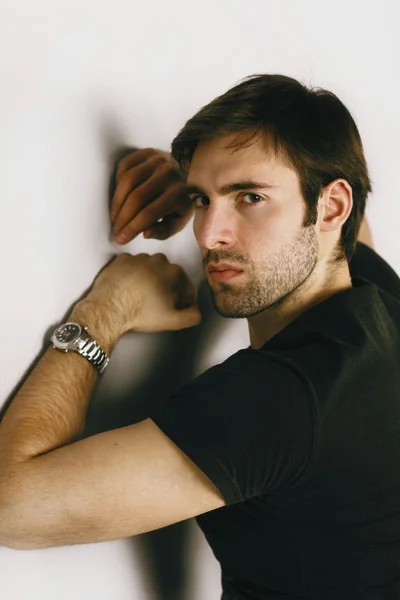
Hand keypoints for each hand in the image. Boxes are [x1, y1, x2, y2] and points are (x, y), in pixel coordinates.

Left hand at [86, 252, 200, 333]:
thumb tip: (196, 311)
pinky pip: (131, 265)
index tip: (178, 307)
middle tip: (158, 302)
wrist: (109, 309)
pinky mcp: (120, 260)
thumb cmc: (140, 313)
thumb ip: (192, 316)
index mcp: (173, 271)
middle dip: (166, 286)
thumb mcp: (172, 320)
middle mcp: (156, 259)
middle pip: (168, 274)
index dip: (184, 298)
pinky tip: (129, 287)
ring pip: (149, 268)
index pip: (185, 284)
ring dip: (149, 278)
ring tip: (142, 295)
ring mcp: (137, 258)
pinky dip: (132, 274)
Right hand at [111, 148, 193, 243]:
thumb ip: (164, 231)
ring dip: (116, 202)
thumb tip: (145, 234)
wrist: (191, 170)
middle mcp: (168, 174)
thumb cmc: (182, 200)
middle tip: (115, 230)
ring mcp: (157, 160)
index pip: (149, 213)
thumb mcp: (179, 219)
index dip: (132, 228)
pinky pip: (124, 166)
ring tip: (114, 217)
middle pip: (136, 198)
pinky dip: (117, 182)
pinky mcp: (148, 152)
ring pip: (127, 181)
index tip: (121, 239)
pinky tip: (119, 196)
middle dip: (122, 218)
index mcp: (178, 193)